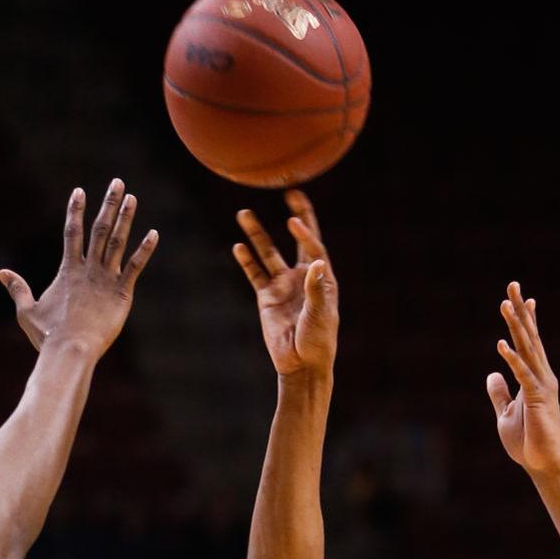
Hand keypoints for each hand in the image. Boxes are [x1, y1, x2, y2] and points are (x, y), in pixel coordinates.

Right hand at [0, 179, 158, 357]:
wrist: (70, 350)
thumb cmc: (48, 336)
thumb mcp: (27, 311)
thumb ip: (17, 289)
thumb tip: (1, 273)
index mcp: (68, 270)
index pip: (71, 232)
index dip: (75, 210)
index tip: (79, 191)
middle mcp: (88, 269)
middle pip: (99, 229)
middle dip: (108, 204)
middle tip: (117, 182)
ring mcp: (106, 279)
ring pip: (118, 242)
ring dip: (125, 218)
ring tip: (132, 198)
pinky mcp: (122, 293)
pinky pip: (135, 267)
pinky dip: (144, 250)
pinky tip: (153, 234)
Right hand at [232, 190, 337, 376]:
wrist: (300, 365)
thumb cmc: (318, 341)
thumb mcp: (320, 314)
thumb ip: (317, 288)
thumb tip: (318, 261)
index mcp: (322, 278)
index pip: (313, 247)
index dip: (304, 232)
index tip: (293, 220)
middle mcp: (302, 276)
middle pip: (297, 239)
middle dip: (296, 217)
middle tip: (290, 194)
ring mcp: (282, 285)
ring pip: (268, 253)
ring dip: (257, 234)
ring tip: (243, 213)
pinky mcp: (266, 297)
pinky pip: (254, 274)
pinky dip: (246, 261)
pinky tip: (237, 246)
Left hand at [486, 283, 559, 474]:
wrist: (544, 464)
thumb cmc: (528, 442)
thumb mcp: (505, 414)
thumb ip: (499, 393)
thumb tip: (491, 374)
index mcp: (535, 378)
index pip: (530, 343)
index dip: (526, 320)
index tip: (524, 297)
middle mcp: (541, 376)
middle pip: (529, 337)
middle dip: (520, 311)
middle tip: (513, 285)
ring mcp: (541, 386)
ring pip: (527, 349)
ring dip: (515, 326)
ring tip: (505, 304)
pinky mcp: (536, 399)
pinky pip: (522, 375)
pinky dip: (511, 360)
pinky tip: (500, 345)